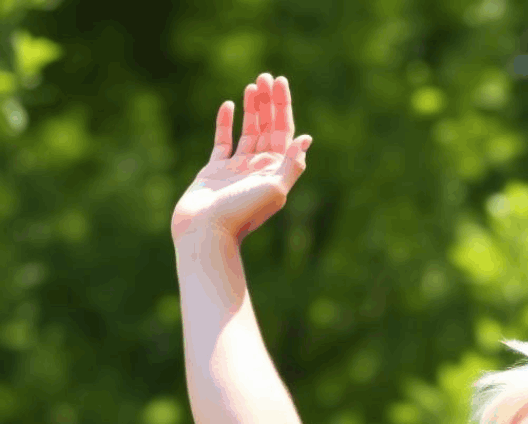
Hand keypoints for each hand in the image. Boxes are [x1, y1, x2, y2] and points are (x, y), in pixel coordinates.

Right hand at [171, 73, 311, 243]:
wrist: (206, 230)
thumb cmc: (241, 212)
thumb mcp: (274, 189)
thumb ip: (291, 165)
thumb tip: (306, 140)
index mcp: (275, 172)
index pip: (284, 133)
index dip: (283, 107)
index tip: (280, 82)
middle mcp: (258, 169)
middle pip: (268, 129)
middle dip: (269, 103)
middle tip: (266, 75)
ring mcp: (237, 169)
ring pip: (248, 132)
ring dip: (252, 109)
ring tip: (252, 85)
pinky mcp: (215, 170)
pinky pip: (223, 142)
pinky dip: (225, 124)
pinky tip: (228, 105)